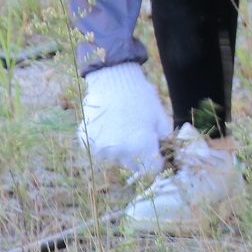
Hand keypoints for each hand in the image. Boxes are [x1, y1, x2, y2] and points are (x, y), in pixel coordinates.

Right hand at [80, 62, 172, 177]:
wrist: (113, 81)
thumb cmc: (142, 99)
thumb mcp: (161, 120)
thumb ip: (164, 143)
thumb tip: (165, 156)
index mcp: (141, 148)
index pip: (152, 170)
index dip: (156, 163)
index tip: (156, 154)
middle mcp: (119, 152)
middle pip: (133, 165)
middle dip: (139, 156)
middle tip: (138, 135)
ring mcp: (100, 148)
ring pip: (115, 157)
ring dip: (121, 148)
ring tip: (122, 126)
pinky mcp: (86, 142)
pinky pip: (100, 148)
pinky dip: (105, 141)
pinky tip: (108, 124)